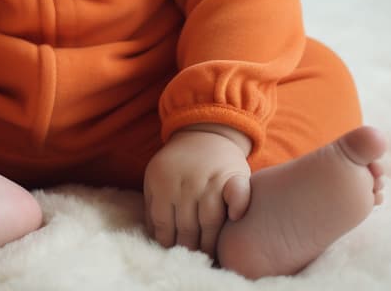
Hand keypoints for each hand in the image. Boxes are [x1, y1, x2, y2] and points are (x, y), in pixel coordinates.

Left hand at [143, 125, 251, 258]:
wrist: (205, 131)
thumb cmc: (178, 163)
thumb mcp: (156, 178)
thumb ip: (153, 207)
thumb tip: (156, 240)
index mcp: (162, 181)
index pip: (164, 224)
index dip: (169, 244)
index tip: (174, 254)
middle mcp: (185, 180)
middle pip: (187, 227)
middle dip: (190, 248)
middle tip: (193, 259)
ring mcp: (210, 177)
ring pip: (210, 220)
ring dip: (211, 242)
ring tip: (209, 254)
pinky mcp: (233, 174)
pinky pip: (237, 194)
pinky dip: (238, 206)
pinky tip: (234, 217)